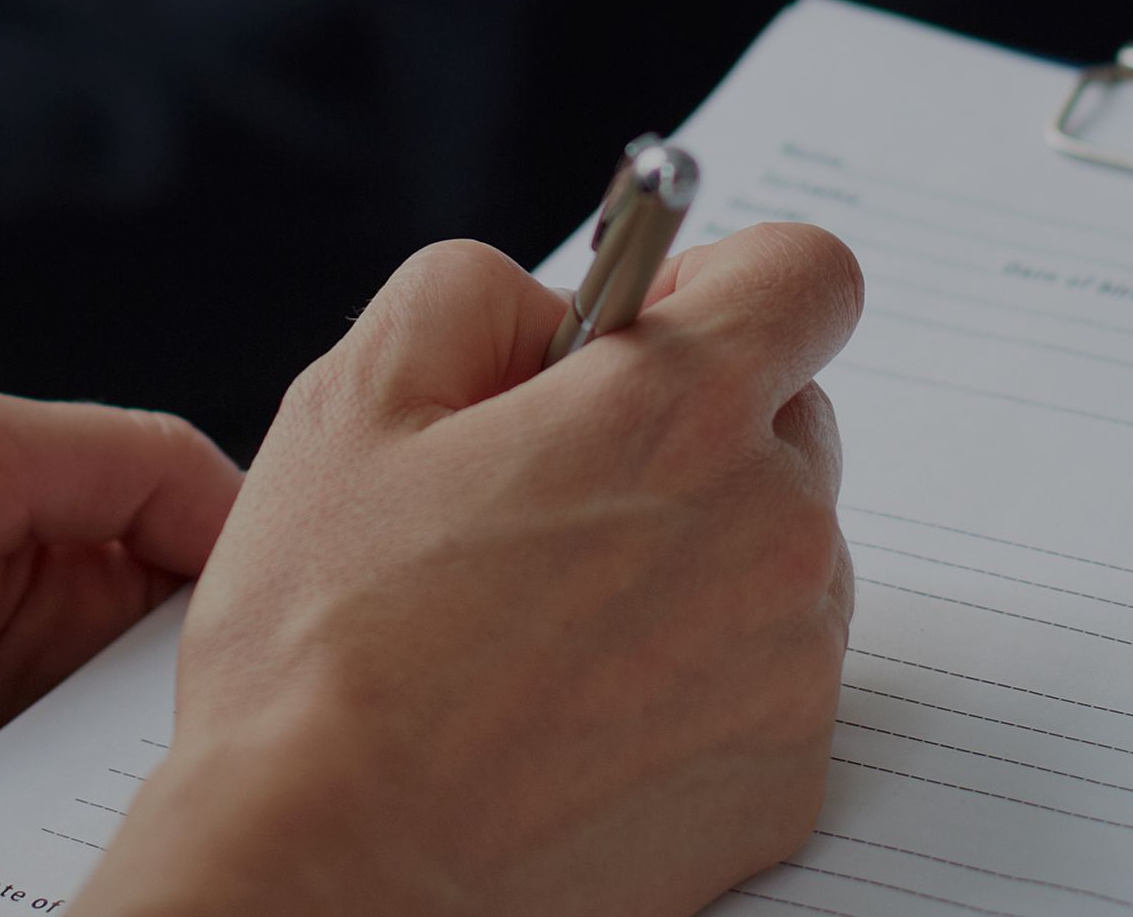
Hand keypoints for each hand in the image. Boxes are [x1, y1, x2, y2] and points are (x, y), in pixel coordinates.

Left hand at [0, 388, 239, 909]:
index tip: (335, 675)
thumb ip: (115, 466)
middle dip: (226, 764)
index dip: (278, 638)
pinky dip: (51, 903)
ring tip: (193, 858)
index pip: (218, 606)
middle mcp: (32, 683)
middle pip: (180, 737)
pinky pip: (7, 905)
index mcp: (59, 566)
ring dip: (146, 845)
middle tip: (271, 794)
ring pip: (111, 834)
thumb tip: (259, 510)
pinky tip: (86, 898)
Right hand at [76, 224, 867, 916]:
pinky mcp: (787, 781)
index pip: (806, 275)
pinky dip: (692, 684)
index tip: (646, 336)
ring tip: (542, 628)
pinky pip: (766, 684)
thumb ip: (473, 292)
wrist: (334, 876)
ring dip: (692, 563)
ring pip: (778, 558)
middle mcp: (772, 532)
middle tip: (550, 499)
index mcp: (681, 414)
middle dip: (688, 436)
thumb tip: (550, 303)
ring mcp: (792, 667)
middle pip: (789, 422)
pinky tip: (571, 715)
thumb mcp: (351, 401)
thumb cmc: (326, 656)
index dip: (719, 289)